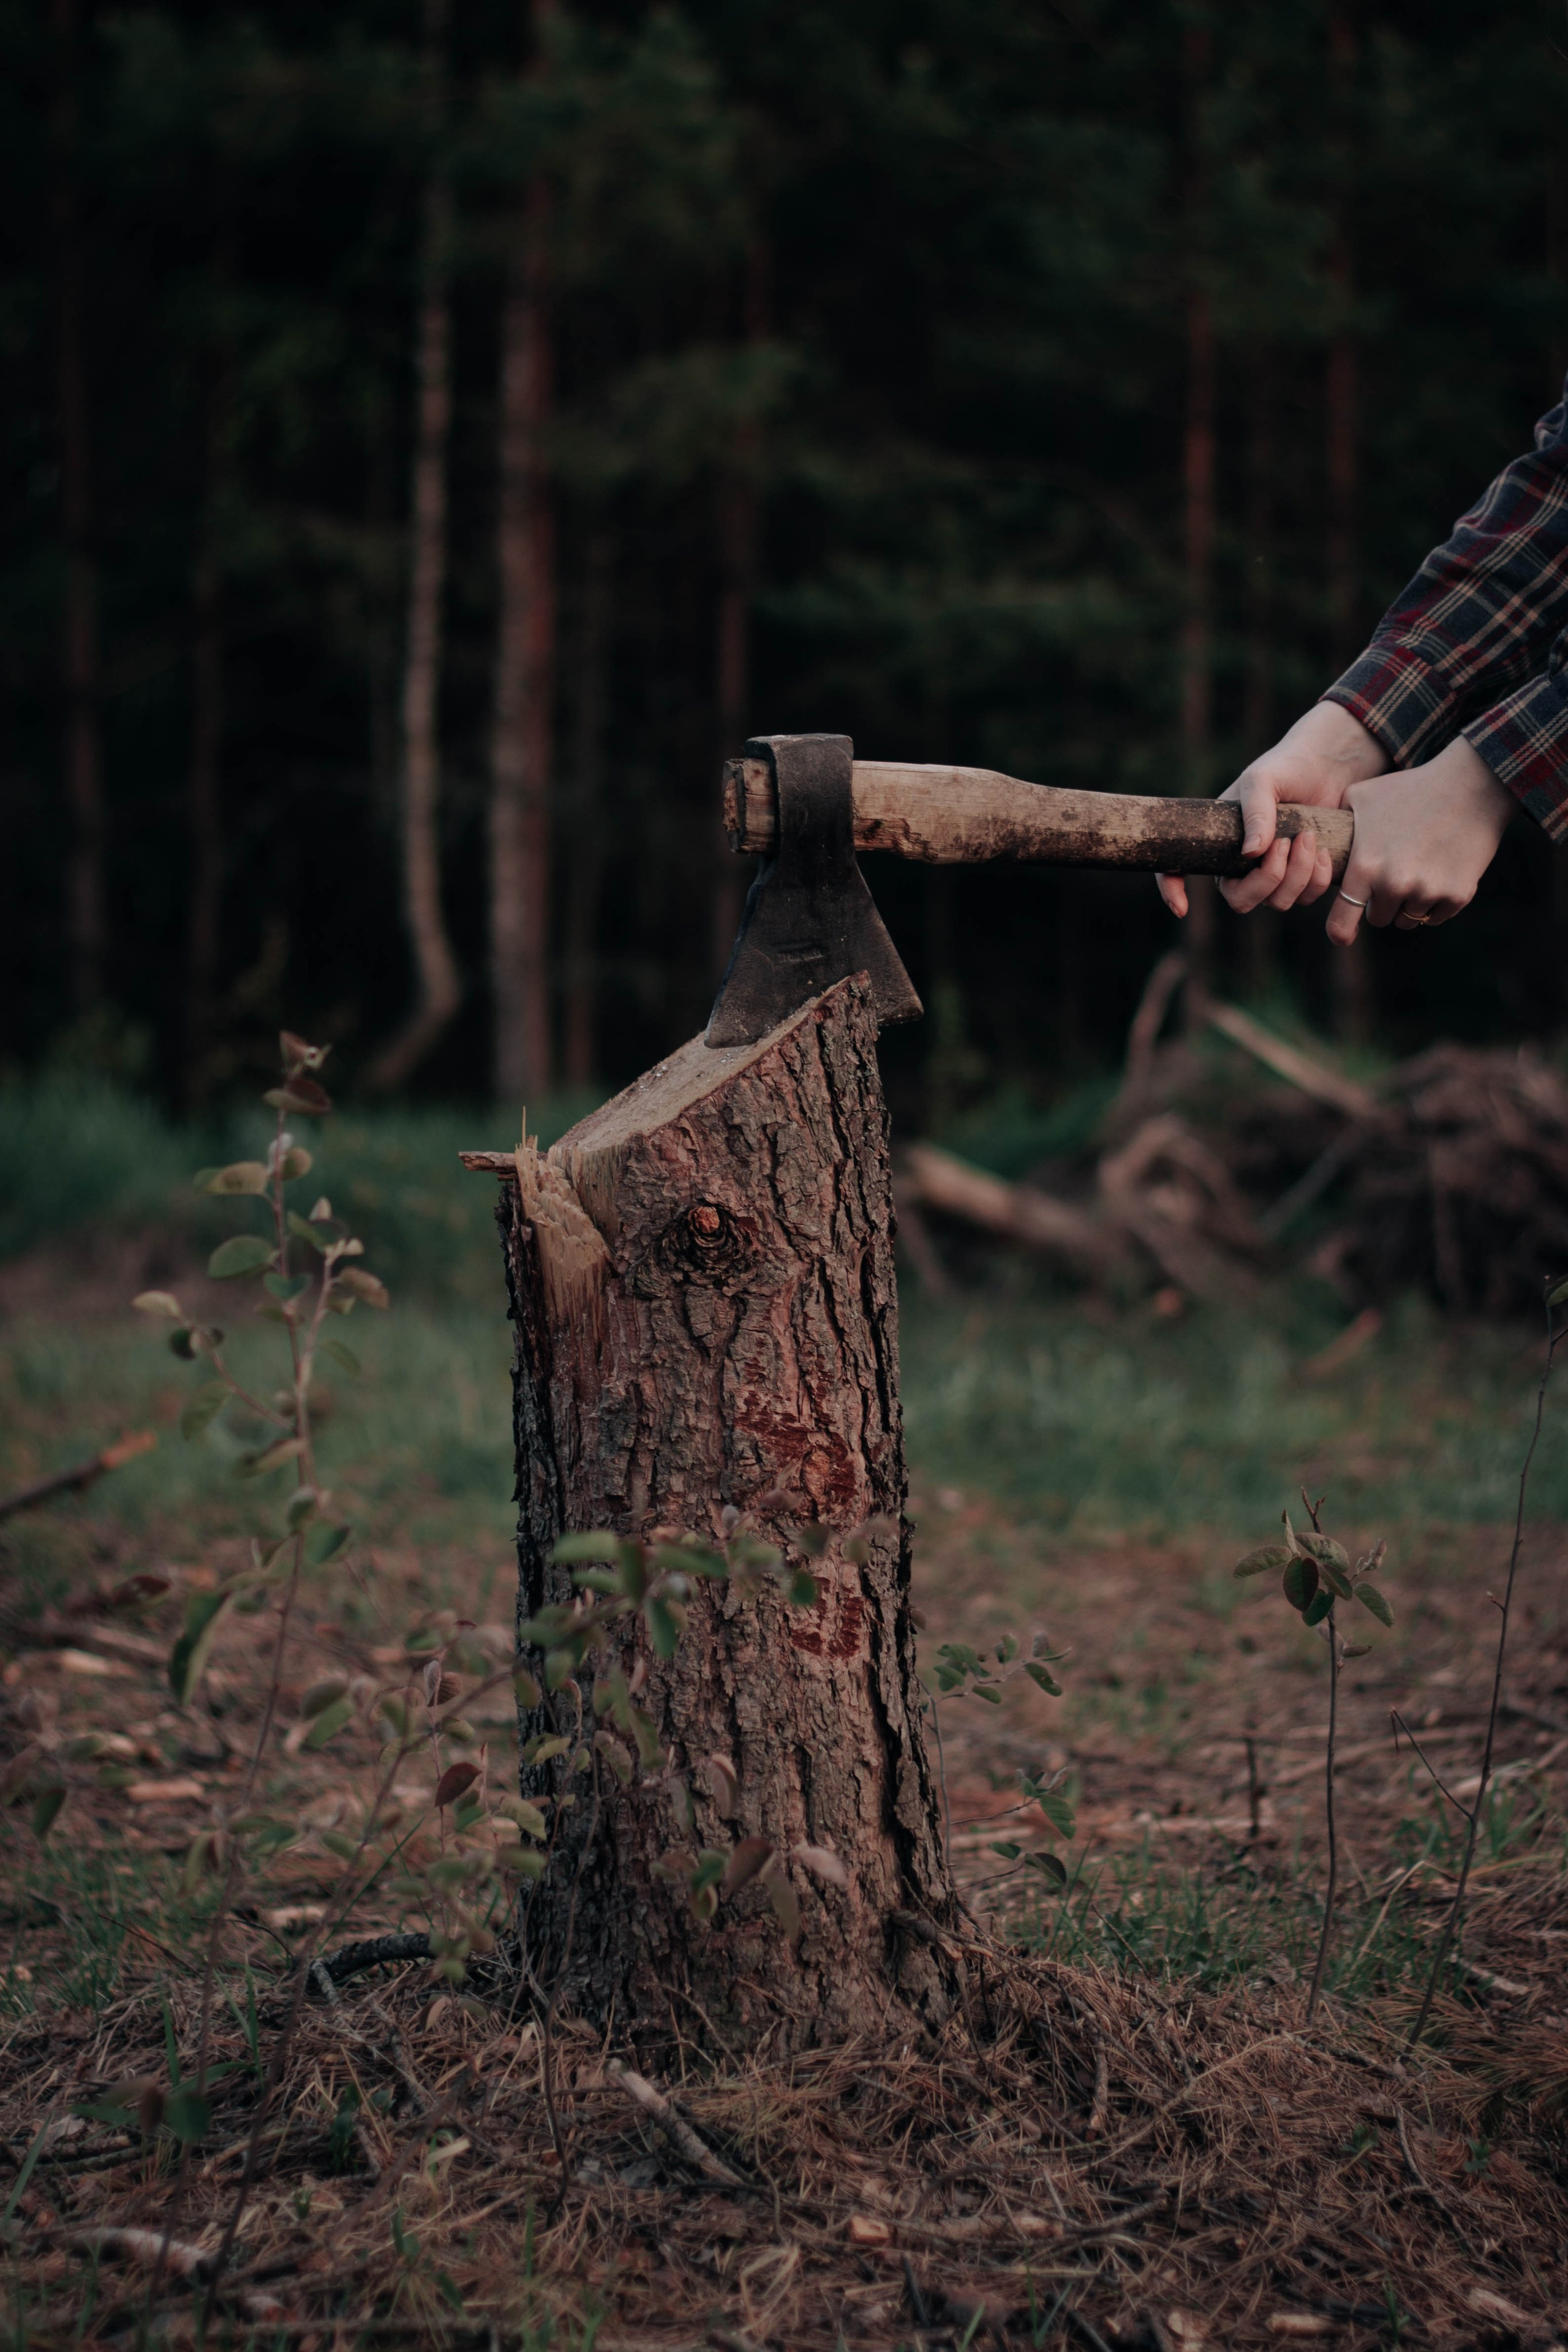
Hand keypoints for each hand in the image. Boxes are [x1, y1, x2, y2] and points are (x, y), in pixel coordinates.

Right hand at [1157, 701, 1387, 918]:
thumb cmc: (1285, 769)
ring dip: (1297, 873)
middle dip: (1266, 879)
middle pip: (1241, 901)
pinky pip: (1306, 898)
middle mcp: (1241, 867)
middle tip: (1284, 842)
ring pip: (1277, 902)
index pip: (1180, 871)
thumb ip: (1255, 812)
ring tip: (1308, 837)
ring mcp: (1273, 877)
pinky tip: (1323, 850)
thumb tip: (1251, 853)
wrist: (1326, 767)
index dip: (1172, 892)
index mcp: (1218, 843)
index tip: (1182, 907)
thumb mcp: (1262, 780)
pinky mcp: (1303, 879)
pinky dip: (1318, 877)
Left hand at [1325, 738, 1513, 943]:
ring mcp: (1427, 892)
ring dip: (1408, 904)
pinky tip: (1440, 870)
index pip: (1341, 923)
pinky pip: (1435, 916)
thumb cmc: (1410, 788)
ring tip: (1417, 868)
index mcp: (1365, 867)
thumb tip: (1309, 838)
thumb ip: (1337, 825)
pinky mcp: (1458, 895)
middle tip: (1392, 875)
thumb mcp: (1361, 797)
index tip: (1342, 935)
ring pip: (1408, 919)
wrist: (1470, 785)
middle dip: (1381, 903)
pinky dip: (1435, 902)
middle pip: (1378, 919)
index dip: (1340, 932)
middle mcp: (1394, 886)